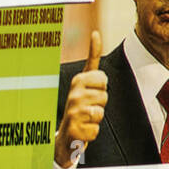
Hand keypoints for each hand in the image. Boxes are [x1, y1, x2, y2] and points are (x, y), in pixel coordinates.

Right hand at [54, 30, 107, 166]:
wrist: (63, 135)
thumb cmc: (78, 106)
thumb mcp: (84, 82)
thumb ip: (92, 58)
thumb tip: (95, 32)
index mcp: (77, 81)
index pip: (102, 79)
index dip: (100, 88)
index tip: (89, 90)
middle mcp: (74, 94)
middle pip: (104, 96)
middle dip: (100, 104)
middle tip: (87, 108)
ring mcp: (74, 111)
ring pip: (101, 113)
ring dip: (95, 119)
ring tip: (84, 119)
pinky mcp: (75, 128)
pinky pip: (96, 129)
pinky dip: (91, 133)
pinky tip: (82, 130)